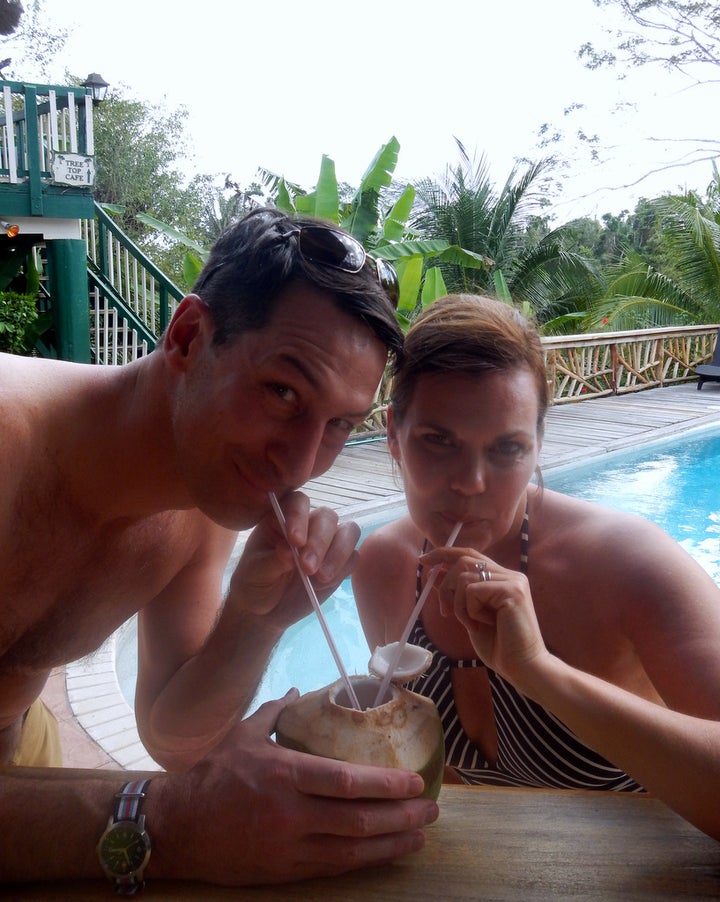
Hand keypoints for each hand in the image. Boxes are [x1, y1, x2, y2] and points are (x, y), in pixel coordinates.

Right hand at [155, 691, 437, 884]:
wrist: (175, 828)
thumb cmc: (211, 776)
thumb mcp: (243, 736)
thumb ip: (277, 713)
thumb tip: (300, 693)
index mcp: (283, 773)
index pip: (345, 781)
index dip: (386, 784)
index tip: (416, 780)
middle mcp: (289, 812)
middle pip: (358, 819)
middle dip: (402, 815)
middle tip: (432, 808)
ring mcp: (287, 846)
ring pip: (351, 850)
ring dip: (392, 843)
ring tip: (421, 834)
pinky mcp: (284, 871)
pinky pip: (333, 867)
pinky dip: (365, 861)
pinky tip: (386, 854)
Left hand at [226, 491, 360, 630]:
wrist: (265, 610)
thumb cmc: (254, 583)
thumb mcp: (255, 573)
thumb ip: (272, 561)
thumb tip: (290, 553)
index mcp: (282, 517)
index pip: (297, 503)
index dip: (299, 517)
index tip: (295, 541)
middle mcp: (308, 524)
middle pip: (327, 516)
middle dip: (320, 542)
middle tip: (308, 568)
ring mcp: (327, 542)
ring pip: (348, 531)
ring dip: (338, 554)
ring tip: (321, 577)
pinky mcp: (340, 562)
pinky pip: (353, 556)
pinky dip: (343, 569)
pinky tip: (323, 584)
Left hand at [421, 546, 546, 682]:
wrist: (520, 666)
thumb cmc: (498, 645)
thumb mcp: (469, 614)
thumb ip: (457, 594)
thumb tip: (435, 574)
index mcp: (502, 578)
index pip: (470, 554)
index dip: (445, 553)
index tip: (424, 560)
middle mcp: (510, 574)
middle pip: (463, 561)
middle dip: (445, 585)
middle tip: (445, 612)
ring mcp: (513, 581)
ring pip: (465, 576)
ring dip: (458, 604)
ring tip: (471, 624)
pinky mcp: (512, 591)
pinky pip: (473, 590)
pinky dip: (469, 610)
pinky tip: (483, 624)